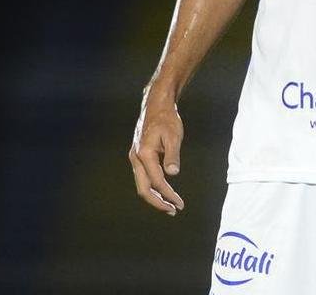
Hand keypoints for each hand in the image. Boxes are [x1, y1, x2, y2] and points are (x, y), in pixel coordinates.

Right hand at [129, 90, 185, 215]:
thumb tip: (172, 174)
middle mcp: (136, 158)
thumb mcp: (174, 135)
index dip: (168, 195)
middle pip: (143, 189)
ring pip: (142, 184)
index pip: (156, 182)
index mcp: (144, 154)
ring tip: (170, 204)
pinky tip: (163, 190)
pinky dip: (153, 186)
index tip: (180, 204)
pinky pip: (143, 176)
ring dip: (155, 196)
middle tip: (174, 210)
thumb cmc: (167, 119)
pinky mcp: (138, 156)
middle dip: (158, 202)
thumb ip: (172, 155)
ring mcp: (135, 157)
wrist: (156, 105)